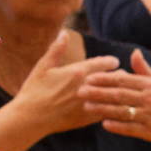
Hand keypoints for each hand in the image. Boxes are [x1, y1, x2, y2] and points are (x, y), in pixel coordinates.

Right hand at [1, 33, 120, 137]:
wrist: (29, 117)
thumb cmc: (33, 91)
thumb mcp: (43, 67)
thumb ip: (57, 50)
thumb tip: (64, 33)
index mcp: (78, 71)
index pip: (104, 63)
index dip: (111, 62)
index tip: (114, 62)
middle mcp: (88, 86)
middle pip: (114, 78)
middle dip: (118, 76)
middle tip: (120, 76)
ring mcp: (90, 102)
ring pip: (114, 95)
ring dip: (116, 92)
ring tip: (118, 92)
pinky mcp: (89, 117)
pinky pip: (108, 111)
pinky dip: (111, 108)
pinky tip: (111, 108)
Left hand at [81, 49, 150, 150]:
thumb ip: (144, 69)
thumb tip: (134, 52)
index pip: (124, 80)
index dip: (105, 78)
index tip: (88, 77)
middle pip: (120, 94)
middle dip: (98, 92)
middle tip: (80, 91)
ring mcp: (150, 116)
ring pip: (122, 111)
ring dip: (102, 109)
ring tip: (85, 107)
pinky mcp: (150, 131)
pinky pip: (130, 128)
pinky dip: (117, 126)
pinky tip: (103, 124)